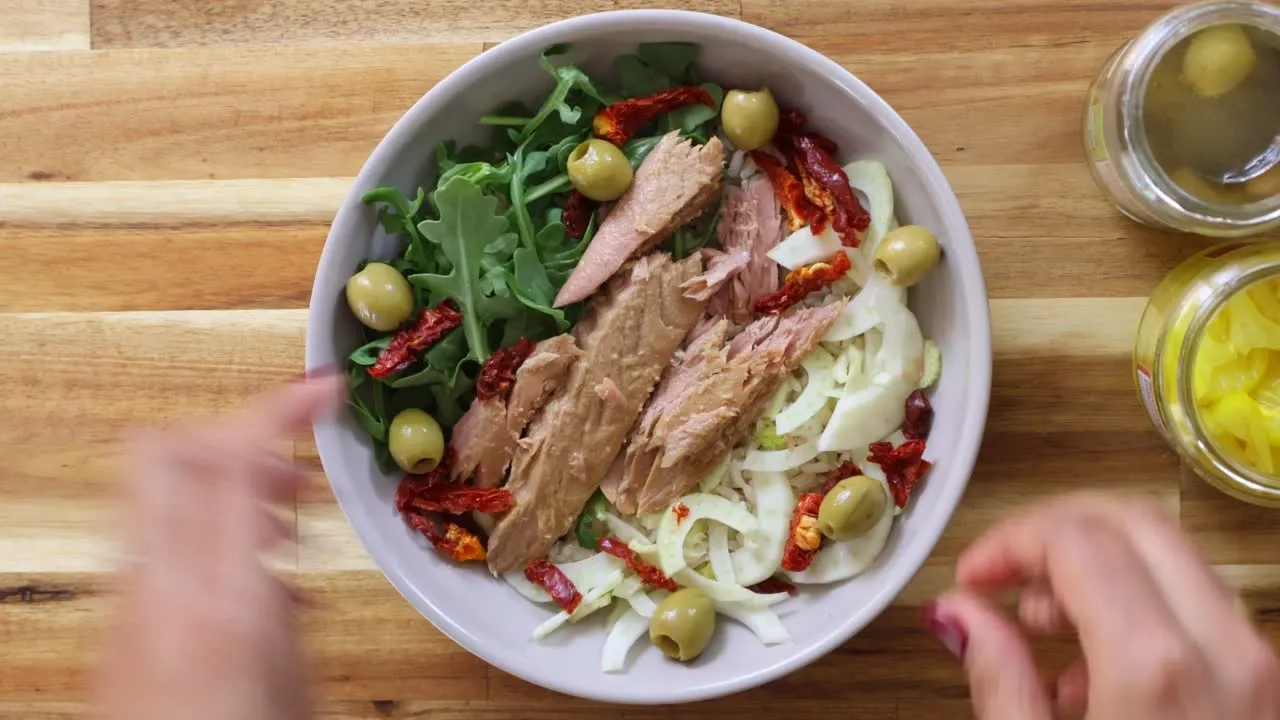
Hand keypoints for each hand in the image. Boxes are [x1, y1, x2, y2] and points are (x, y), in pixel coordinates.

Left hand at [95, 375, 343, 719]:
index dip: (281, 406)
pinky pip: (158, 543)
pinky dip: (206, 532)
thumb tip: (282, 548)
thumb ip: (284, 603)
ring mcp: (127, 600)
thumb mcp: (293, 678)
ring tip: (285, 521)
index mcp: (217, 592)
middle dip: (236, 435)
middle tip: (294, 465)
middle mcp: (155, 584)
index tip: (323, 389)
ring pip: (159, 492)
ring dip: (223, 484)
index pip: (231, 452)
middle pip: (168, 450)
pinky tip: (254, 583)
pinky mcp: (118, 624)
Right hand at [926, 495, 1279, 718]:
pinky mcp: (1272, 687)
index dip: (1009, 540)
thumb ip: (996, 680)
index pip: (1075, 537)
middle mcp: (1227, 651)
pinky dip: (1144, 609)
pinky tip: (1097, 671)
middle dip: (1056, 530)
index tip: (972, 575)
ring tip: (1043, 626)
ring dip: (1100, 567)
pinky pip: (1206, 610)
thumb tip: (958, 611)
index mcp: (1155, 668)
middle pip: (1137, 522)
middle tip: (1003, 572)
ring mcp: (1262, 667)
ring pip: (1176, 559)